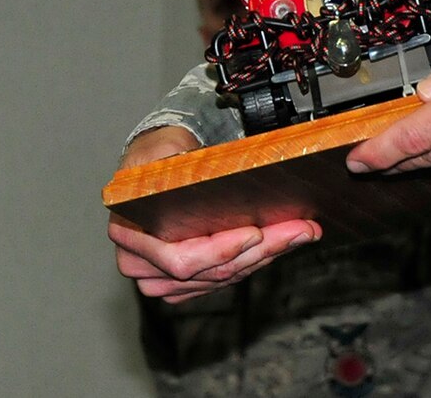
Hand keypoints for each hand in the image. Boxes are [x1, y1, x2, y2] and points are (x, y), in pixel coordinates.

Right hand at [110, 127, 320, 301]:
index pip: (180, 258)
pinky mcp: (187, 282)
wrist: (155, 165)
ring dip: (267, 255)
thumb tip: (184, 169)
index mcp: (129, 234)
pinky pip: (226, 278)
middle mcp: (142, 266)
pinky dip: (257, 259)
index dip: (220, 251)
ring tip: (301, 231)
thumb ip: (165, 160)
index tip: (256, 232)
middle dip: (261, 250)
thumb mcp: (157, 148)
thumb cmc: (155, 154)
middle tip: (301, 229)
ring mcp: (163, 279)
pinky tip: (283, 241)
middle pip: (209, 272)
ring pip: (223, 277)